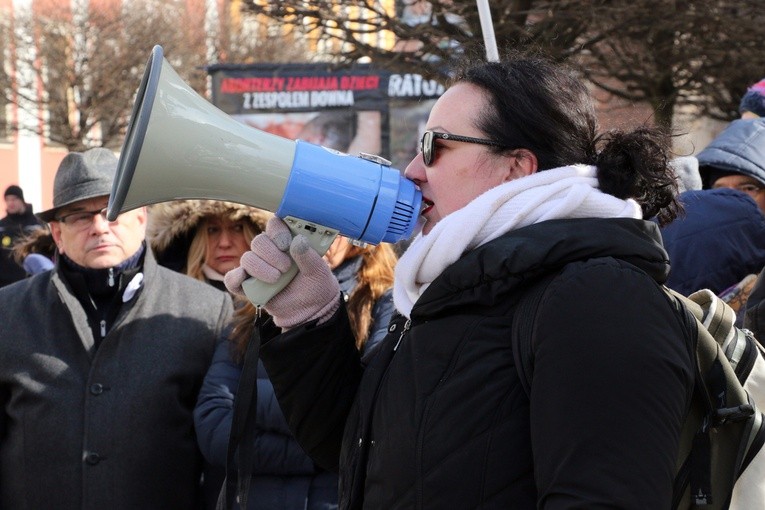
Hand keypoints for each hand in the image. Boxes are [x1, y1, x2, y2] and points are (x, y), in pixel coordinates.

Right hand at [225, 217, 340, 328]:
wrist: (312, 311)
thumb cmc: (316, 285)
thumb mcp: (319, 270)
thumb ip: (309, 256)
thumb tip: (298, 240)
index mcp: (286, 242)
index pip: (275, 225)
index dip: (277, 231)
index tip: (285, 243)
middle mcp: (270, 252)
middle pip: (258, 241)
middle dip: (271, 254)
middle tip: (287, 267)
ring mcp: (258, 269)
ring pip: (247, 258)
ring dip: (260, 268)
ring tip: (277, 279)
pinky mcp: (249, 286)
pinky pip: (232, 280)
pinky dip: (234, 278)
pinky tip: (244, 277)